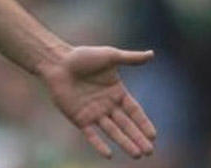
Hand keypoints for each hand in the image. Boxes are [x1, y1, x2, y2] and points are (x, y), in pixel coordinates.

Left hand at [40, 46, 156, 159]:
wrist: (56, 61)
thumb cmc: (82, 56)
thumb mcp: (110, 56)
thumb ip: (131, 58)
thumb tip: (152, 54)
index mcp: (116, 92)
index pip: (134, 111)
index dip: (143, 123)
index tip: (153, 135)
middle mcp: (107, 105)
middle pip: (126, 125)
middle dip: (137, 138)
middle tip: (149, 151)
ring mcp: (93, 113)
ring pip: (112, 131)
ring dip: (125, 143)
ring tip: (137, 155)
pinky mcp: (79, 118)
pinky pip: (91, 134)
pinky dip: (99, 144)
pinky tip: (109, 154)